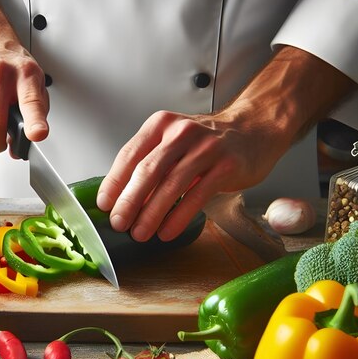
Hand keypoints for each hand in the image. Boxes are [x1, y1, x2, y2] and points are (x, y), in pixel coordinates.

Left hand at [96, 108, 280, 241]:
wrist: (254, 129)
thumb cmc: (206, 141)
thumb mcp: (173, 141)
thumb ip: (150, 163)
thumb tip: (121, 198)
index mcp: (161, 125)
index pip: (129, 154)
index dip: (114, 182)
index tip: (104, 205)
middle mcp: (181, 132)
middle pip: (147, 171)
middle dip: (129, 201)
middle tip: (118, 224)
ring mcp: (205, 148)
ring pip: (170, 185)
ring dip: (151, 214)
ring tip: (140, 233)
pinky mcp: (226, 166)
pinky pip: (196, 196)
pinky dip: (178, 217)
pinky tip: (167, 231)